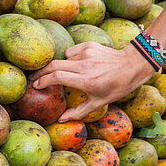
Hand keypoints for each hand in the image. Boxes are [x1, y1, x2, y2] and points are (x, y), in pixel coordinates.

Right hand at [33, 42, 153, 121]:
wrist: (131, 65)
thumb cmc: (116, 87)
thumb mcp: (99, 102)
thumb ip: (78, 112)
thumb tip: (61, 120)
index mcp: (86, 81)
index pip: (57, 78)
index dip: (43, 81)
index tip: (36, 86)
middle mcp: (84, 65)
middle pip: (54, 66)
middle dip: (41, 72)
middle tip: (33, 78)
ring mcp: (87, 53)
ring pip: (63, 59)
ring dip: (57, 67)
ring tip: (58, 74)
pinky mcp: (89, 45)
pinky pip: (72, 51)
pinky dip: (69, 58)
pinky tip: (75, 64)